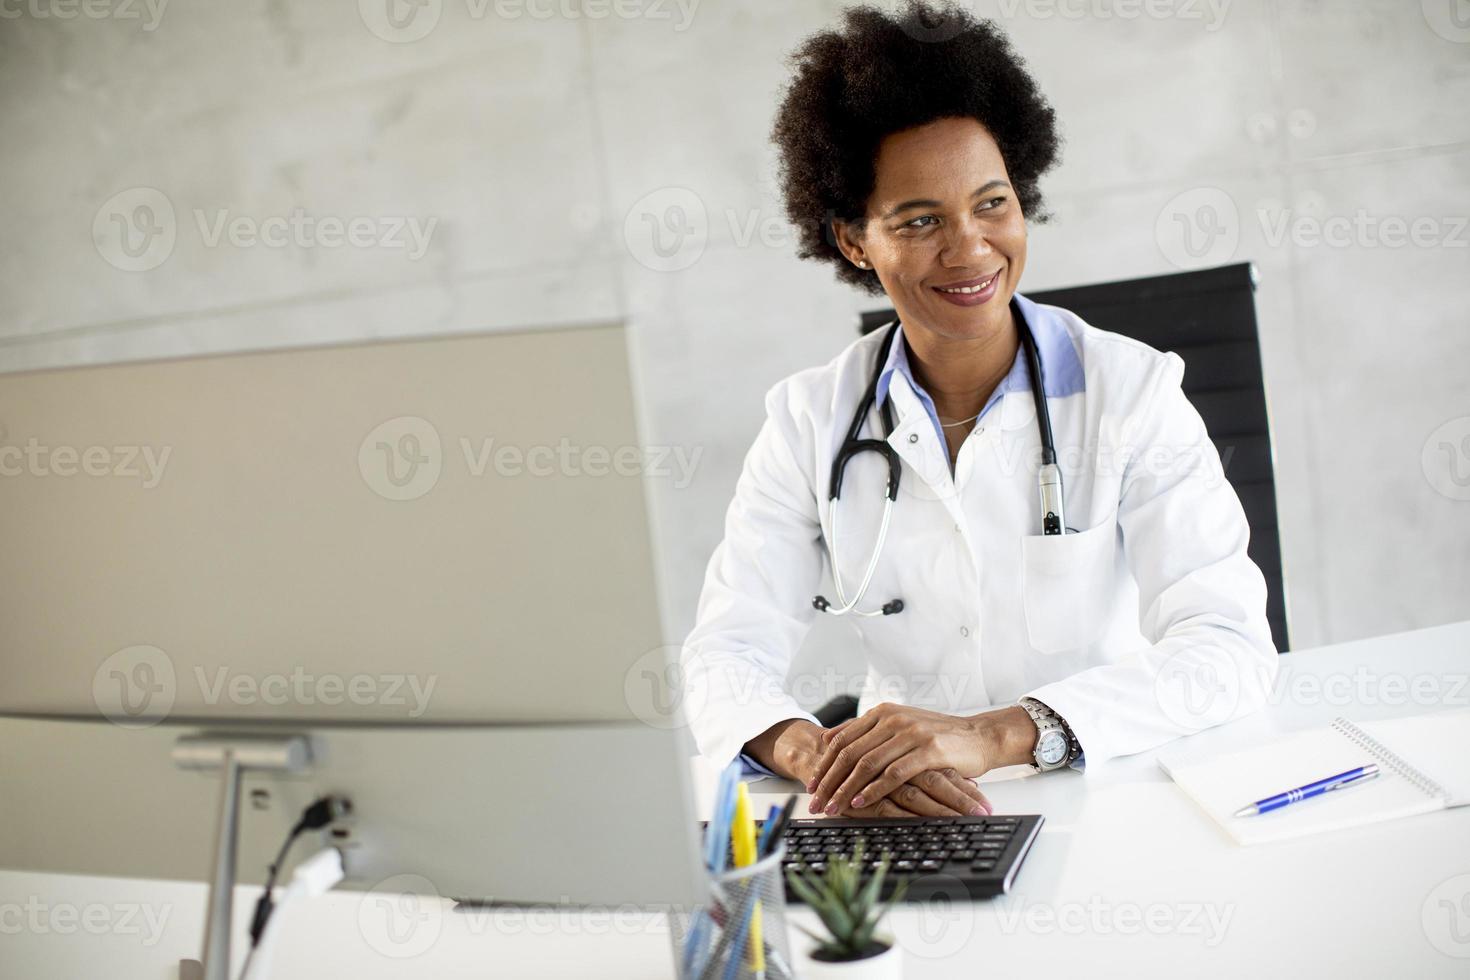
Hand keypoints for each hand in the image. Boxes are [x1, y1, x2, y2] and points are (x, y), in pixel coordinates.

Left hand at [762, 719, 990, 815]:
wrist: (979, 736)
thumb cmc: (937, 736)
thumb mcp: (898, 725)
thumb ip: (865, 730)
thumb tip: (828, 736)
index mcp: (882, 712)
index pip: (843, 740)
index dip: (824, 764)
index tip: (811, 785)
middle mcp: (893, 719)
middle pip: (850, 753)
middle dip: (829, 781)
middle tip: (816, 802)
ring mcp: (911, 733)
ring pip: (868, 764)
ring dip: (847, 789)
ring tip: (834, 808)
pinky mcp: (929, 750)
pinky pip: (894, 773)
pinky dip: (874, 790)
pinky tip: (862, 803)